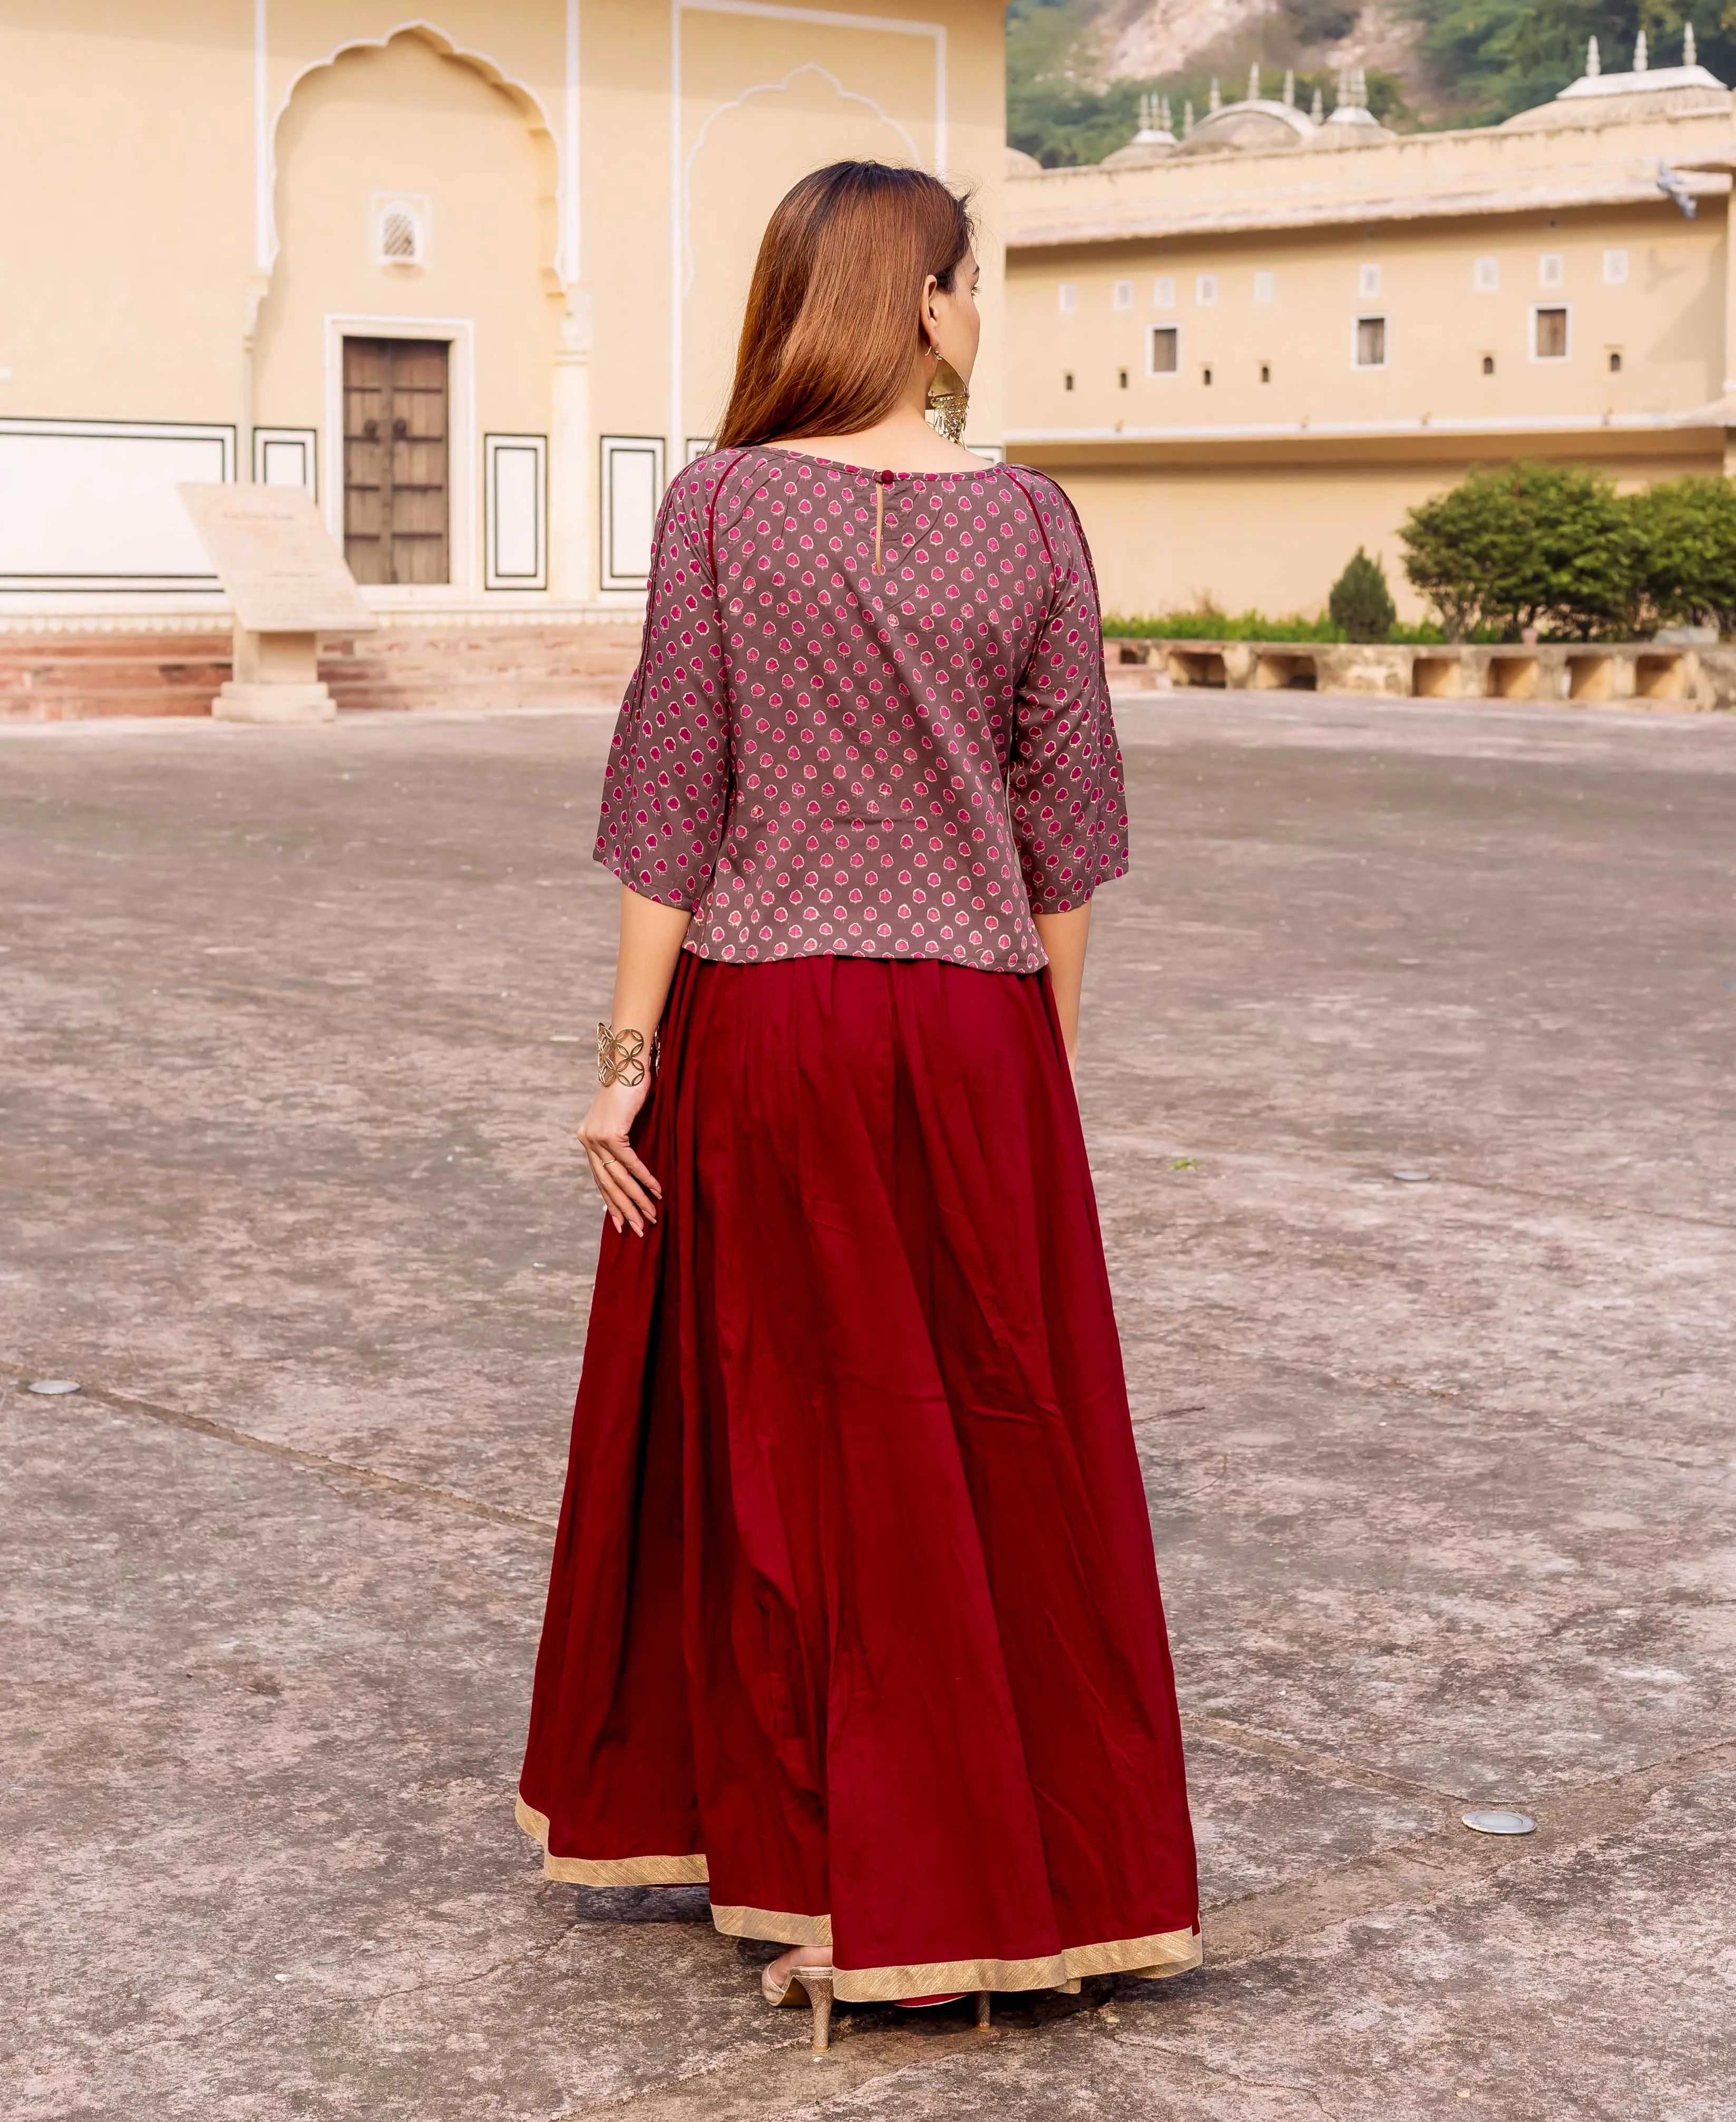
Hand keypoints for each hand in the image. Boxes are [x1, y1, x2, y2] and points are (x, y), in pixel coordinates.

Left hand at [576, 1079, 661, 1235]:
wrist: (628, 1062)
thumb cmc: (631, 1088)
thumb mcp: (624, 1118)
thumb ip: (623, 1140)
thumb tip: (634, 1165)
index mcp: (587, 1139)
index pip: (600, 1178)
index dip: (611, 1203)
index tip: (621, 1223)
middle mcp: (587, 1140)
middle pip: (607, 1184)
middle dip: (624, 1209)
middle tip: (638, 1230)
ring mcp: (596, 1137)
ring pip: (618, 1177)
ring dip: (636, 1199)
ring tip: (651, 1216)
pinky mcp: (610, 1132)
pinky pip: (629, 1162)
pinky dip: (644, 1177)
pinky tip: (656, 1191)